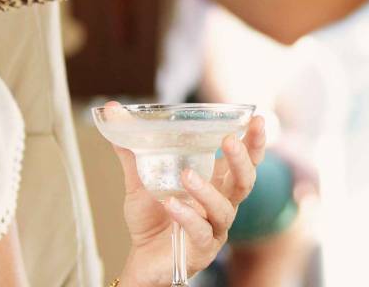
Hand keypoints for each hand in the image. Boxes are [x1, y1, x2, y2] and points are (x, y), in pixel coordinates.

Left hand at [112, 102, 267, 286]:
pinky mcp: (202, 249)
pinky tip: (171, 204)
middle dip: (243, 159)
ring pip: (223, 207)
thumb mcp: (138, 179)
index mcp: (215, 183)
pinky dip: (187, 216)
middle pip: (245, 181)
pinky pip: (200, 231)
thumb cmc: (149, 219)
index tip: (256, 119)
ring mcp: (215, 228)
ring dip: (206, 190)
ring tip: (186, 176)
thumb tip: (112, 110)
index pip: (241, 160)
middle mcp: (221, 204)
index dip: (253, 141)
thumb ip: (131, 148)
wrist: (140, 259)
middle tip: (230, 141)